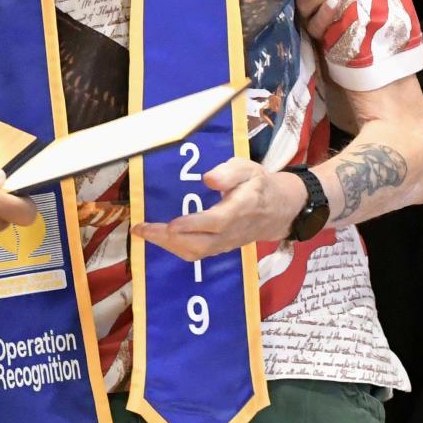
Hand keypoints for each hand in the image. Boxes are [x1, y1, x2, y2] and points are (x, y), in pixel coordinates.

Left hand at [131, 156, 302, 260]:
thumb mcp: (249, 169)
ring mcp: (226, 242)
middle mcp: (233, 230)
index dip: (195, 224)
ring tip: (144, 232)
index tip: (172, 224)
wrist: (279, 209)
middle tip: (142, 228)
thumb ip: (230, 172)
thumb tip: (208, 178)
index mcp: (242, 207)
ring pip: (197, 252)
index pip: (218, 221)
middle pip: (201, 243)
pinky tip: (158, 236)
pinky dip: (175, 248)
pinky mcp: (220, 248)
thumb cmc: (258, 185)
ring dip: (168, 245)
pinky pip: (197, 254)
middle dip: (169, 239)